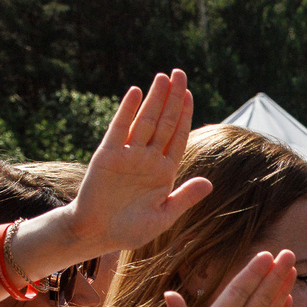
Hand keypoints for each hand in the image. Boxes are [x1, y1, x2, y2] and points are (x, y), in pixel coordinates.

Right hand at [63, 72, 214, 257]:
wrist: (96, 234)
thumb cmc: (129, 230)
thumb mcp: (163, 217)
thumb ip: (185, 199)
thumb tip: (209, 183)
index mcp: (164, 172)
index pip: (178, 137)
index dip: (185, 115)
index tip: (190, 94)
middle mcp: (148, 159)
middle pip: (164, 123)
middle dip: (173, 98)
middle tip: (180, 73)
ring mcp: (128, 154)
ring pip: (145, 121)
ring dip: (154, 98)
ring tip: (164, 77)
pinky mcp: (108, 154)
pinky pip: (120, 128)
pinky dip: (127, 111)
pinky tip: (136, 93)